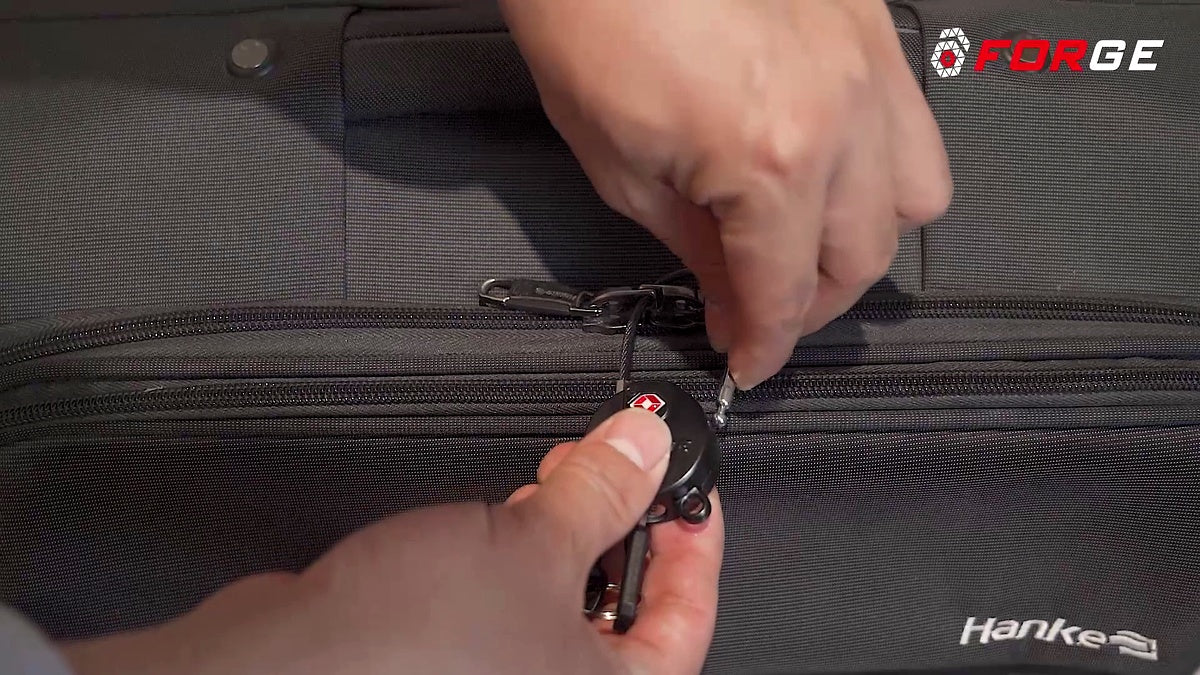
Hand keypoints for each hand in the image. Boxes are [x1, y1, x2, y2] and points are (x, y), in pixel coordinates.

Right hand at [60, 409, 723, 674]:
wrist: (281, 669)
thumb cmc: (411, 648)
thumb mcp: (532, 547)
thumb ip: (602, 493)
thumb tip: (647, 447)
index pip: (685, 623)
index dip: (694, 548)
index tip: (690, 491)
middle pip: (625, 616)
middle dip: (624, 533)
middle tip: (622, 473)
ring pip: (562, 609)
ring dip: (567, 540)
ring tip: (560, 479)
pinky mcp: (454, 661)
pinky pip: (509, 609)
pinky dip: (517, 561)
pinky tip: (504, 516)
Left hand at [501, 0, 951, 387]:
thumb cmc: (590, 18)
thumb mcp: (621, 167)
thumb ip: (694, 248)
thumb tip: (731, 298)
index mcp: (771, 158)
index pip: (786, 292)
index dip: (765, 344)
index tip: (749, 361)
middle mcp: (841, 113)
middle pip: (864, 257)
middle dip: (811, 305)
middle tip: (762, 312)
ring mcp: (869, 62)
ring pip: (916, 197)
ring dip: (862, 240)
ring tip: (805, 244)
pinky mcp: (873, 24)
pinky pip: (914, 124)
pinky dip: (882, 167)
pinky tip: (831, 171)